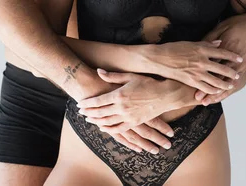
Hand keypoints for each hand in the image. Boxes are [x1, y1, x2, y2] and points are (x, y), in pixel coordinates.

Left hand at [77, 69, 191, 153]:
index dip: (87, 103)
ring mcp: (128, 116)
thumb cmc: (148, 83)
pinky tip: (103, 127)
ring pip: (107, 122)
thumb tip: (98, 71)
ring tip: (88, 120)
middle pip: (100, 112)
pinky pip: (119, 129)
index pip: (98, 101)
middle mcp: (122, 107)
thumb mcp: (129, 76)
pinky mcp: (134, 123)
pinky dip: (109, 129)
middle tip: (80, 113)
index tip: (79, 104)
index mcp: (119, 95)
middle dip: (88, 113)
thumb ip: (112, 76)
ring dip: (96, 121)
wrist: (165, 94)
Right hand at [139, 40, 243, 93]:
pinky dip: (213, 90)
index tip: (240, 58)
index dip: (232, 56)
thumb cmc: (173, 49)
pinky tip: (217, 91)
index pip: (222, 53)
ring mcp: (197, 72)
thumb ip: (206, 44)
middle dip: (231, 72)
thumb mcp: (191, 43)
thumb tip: (219, 43)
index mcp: (202, 49)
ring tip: (230, 85)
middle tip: (237, 75)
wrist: (159, 58)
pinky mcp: (191, 81)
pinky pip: (206, 88)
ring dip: (225, 84)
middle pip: (222, 68)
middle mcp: (202, 61)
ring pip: (216, 80)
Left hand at [195, 11, 245, 103]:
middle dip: (209, 90)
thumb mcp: (221, 28)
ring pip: (228, 84)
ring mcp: (241, 65)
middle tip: (199, 99)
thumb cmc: (237, 25)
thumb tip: (197, 51)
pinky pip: (235, 82)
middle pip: (220, 78)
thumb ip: (209, 40)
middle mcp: (234, 60)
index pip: (214, 66)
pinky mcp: (244, 67)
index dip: (203, 76)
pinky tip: (219, 97)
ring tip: (207, 102)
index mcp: (227, 49)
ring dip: (218, 94)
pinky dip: (226, 90)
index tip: (193, 85)